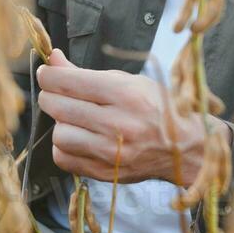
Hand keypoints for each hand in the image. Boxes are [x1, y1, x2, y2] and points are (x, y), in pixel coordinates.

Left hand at [36, 49, 212, 185]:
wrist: (186, 147)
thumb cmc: (158, 107)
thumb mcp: (128, 81)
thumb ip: (86, 73)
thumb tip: (52, 59)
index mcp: (125, 94)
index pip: (66, 81)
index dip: (48, 74)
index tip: (47, 73)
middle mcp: (118, 124)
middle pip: (57, 106)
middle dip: (51, 96)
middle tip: (58, 94)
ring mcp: (112, 152)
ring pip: (59, 134)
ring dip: (60, 124)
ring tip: (73, 119)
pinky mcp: (107, 173)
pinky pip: (64, 158)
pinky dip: (64, 147)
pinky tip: (78, 138)